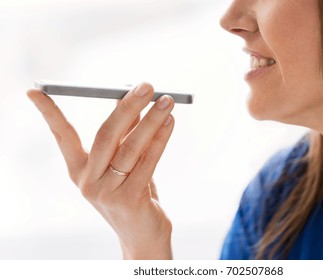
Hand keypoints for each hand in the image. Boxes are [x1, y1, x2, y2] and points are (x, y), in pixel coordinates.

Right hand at [27, 83, 174, 258]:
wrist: (142, 235)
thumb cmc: (132, 193)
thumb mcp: (123, 163)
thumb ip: (125, 135)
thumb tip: (131, 100)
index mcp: (80, 170)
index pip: (61, 136)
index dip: (49, 114)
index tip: (36, 92)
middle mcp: (88, 181)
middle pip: (105, 136)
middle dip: (127, 107)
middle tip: (147, 86)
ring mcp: (107, 193)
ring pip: (130, 148)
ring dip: (151, 121)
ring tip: (167, 101)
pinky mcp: (129, 200)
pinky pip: (147, 162)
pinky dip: (160, 139)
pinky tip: (169, 122)